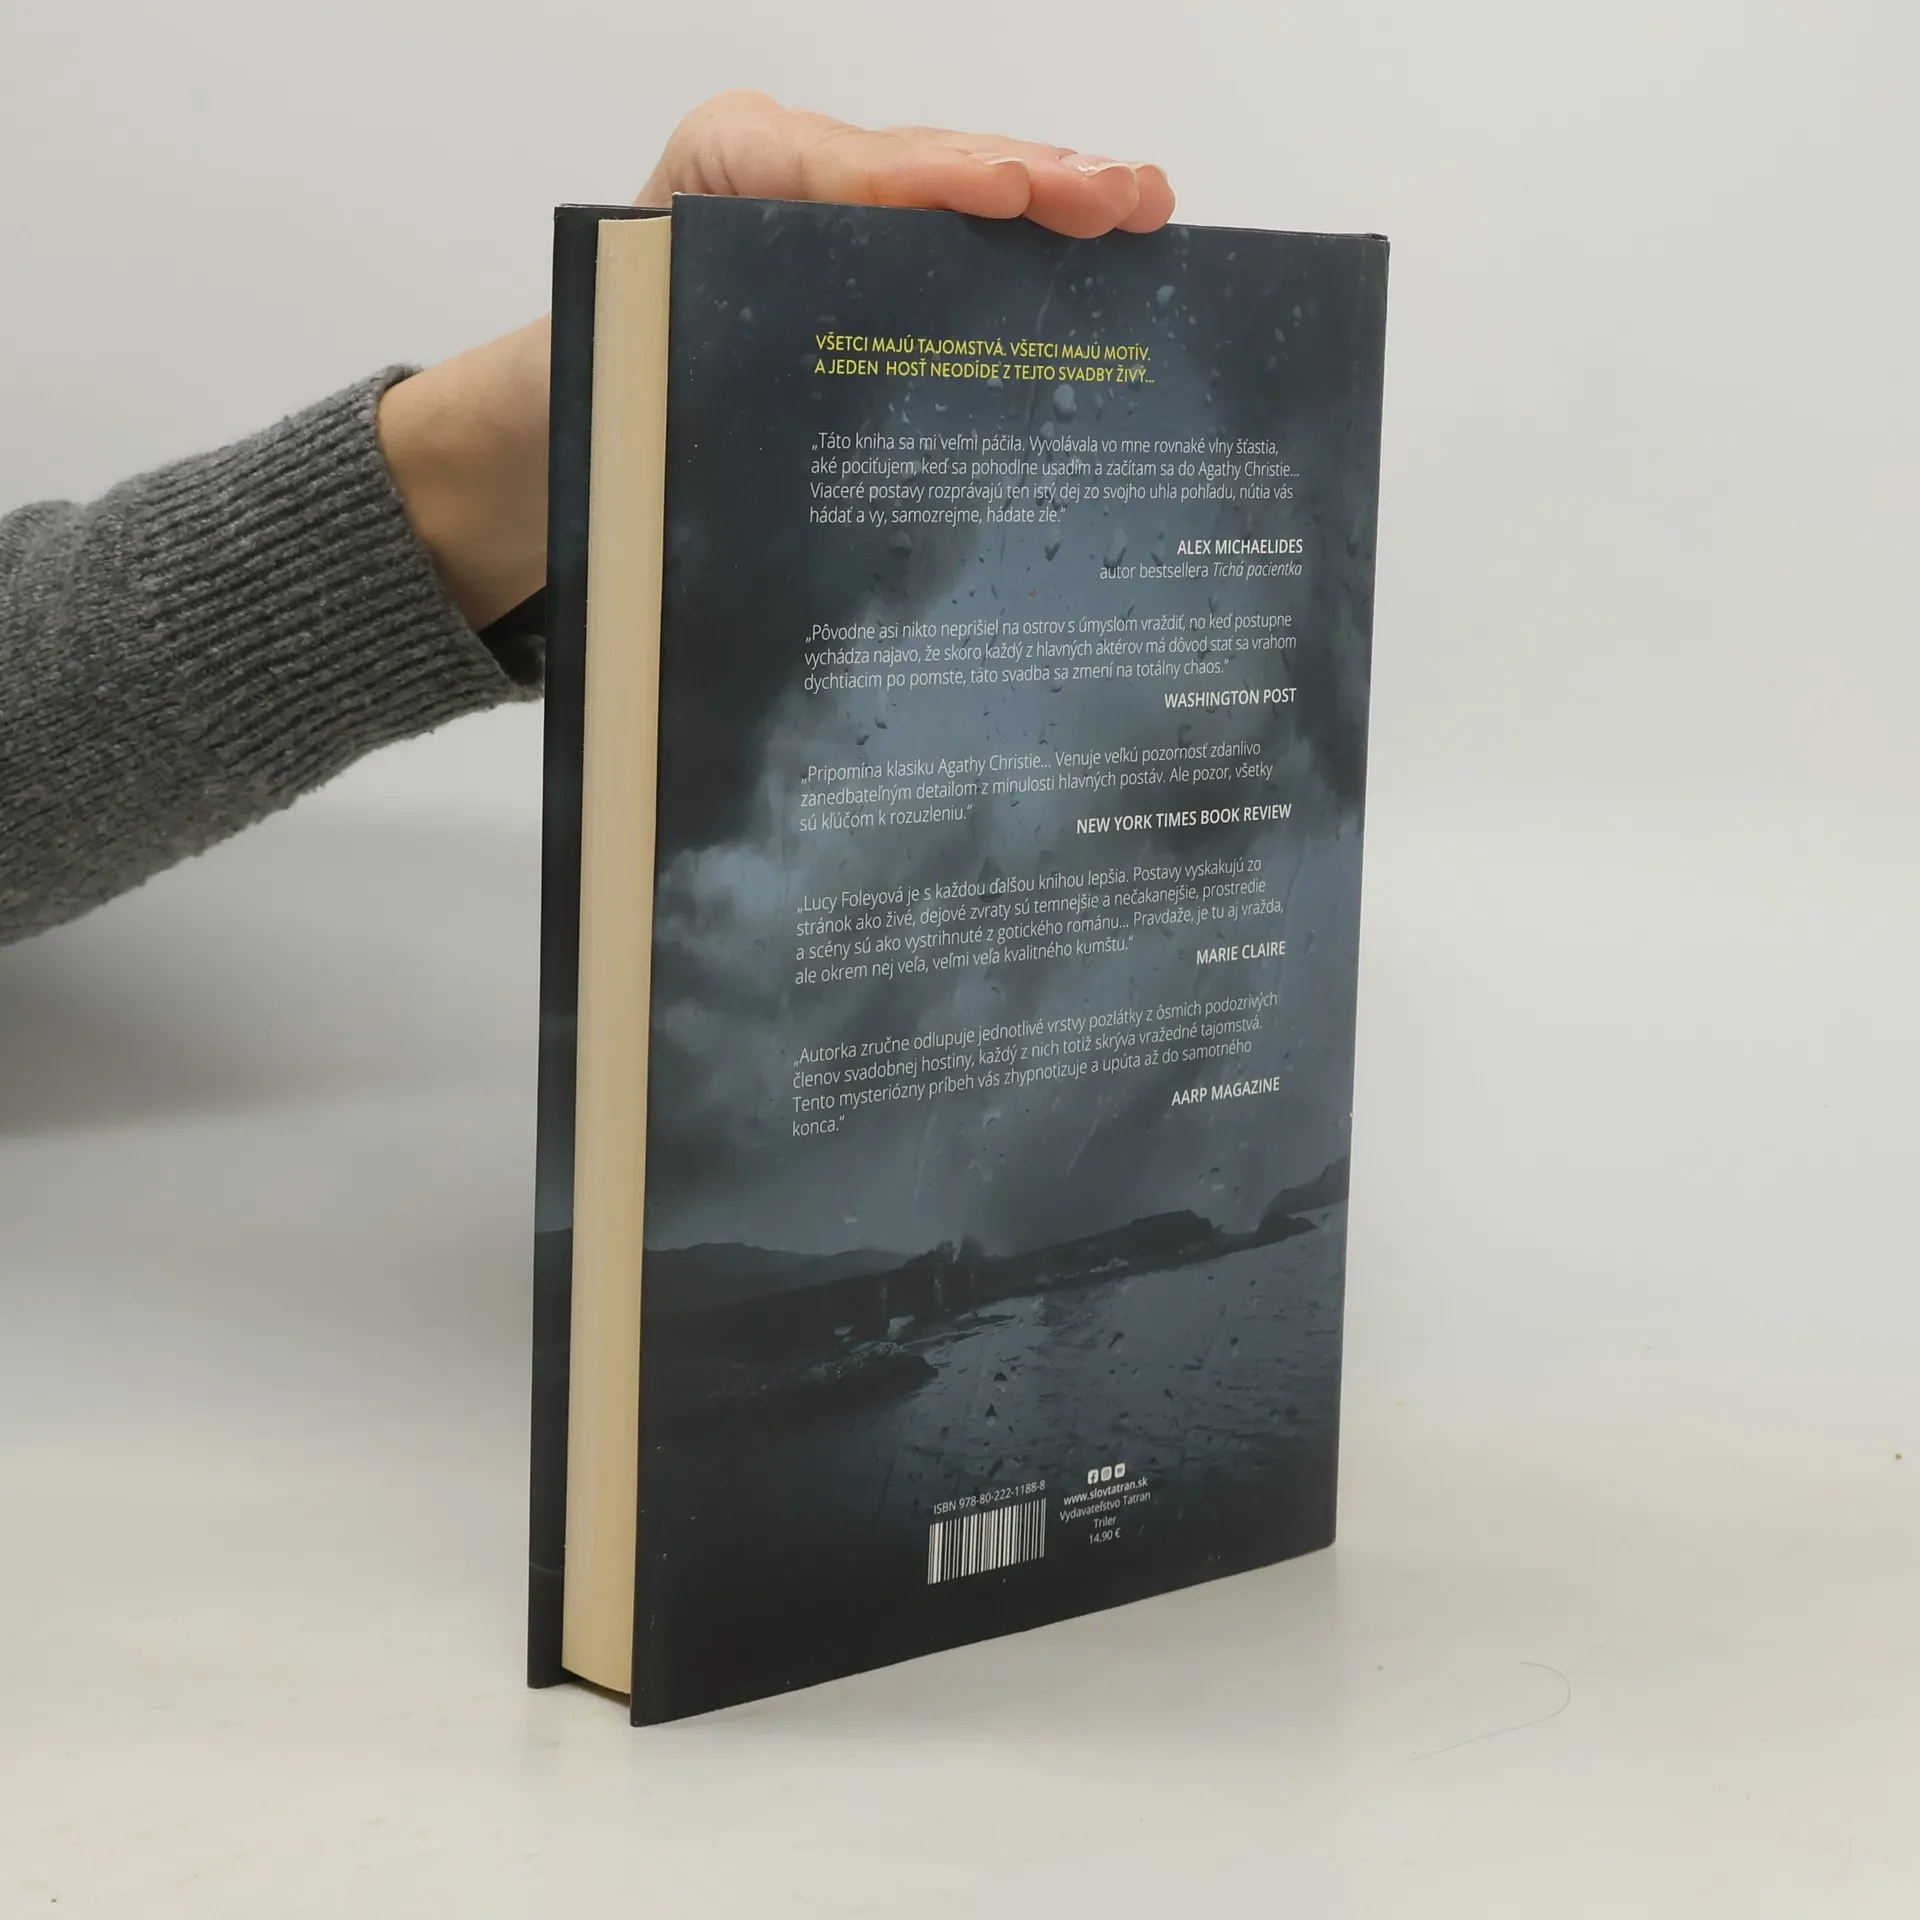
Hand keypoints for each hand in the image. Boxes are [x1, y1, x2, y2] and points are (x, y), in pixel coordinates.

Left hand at [380, 95, 1174, 630]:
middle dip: (1036, 178)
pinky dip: (1035, 258)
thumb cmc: (606, 373)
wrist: (570, 413)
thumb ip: (712, 347)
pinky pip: (957, 250)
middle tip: (1126, 199)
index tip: (1012, 191)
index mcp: (731, 172)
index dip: (938, 179)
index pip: (847, 168)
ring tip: (1143, 207)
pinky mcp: (872, 272)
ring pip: (959, 197)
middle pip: (929, 165)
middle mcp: (797, 176)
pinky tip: (1110, 261)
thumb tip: (797, 419)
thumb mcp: (643, 349)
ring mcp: (843, 218)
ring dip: (1059, 205)